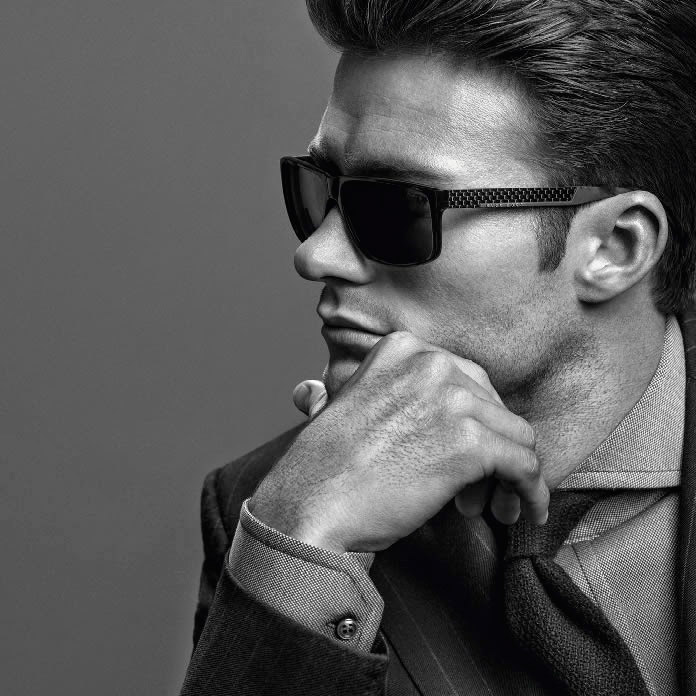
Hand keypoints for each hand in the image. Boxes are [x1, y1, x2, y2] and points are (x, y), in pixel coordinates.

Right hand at [291, 377, 515, 522]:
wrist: (310, 502)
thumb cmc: (323, 466)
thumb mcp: (338, 406)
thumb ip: (364, 394)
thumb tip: (327, 395)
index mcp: (403, 349)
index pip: (465, 382)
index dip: (468, 423)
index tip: (461, 456)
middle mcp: (432, 363)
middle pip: (493, 407)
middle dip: (490, 449)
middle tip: (476, 490)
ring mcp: (453, 400)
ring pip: (516, 435)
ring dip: (509, 475)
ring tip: (490, 506)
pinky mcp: (470, 444)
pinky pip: (525, 465)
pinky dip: (531, 492)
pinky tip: (525, 511)